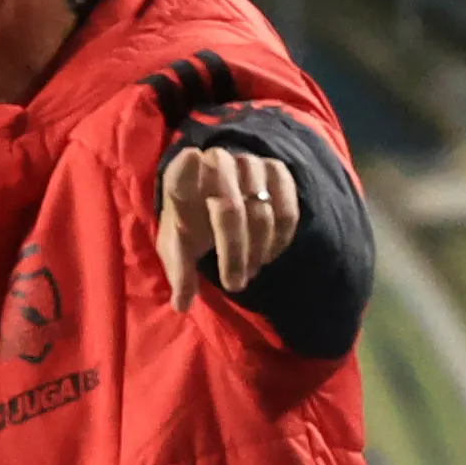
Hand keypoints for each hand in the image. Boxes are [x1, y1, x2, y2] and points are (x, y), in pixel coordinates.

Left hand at [158, 146, 298, 308]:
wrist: (218, 202)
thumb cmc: (192, 226)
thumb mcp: (180, 250)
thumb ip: (179, 274)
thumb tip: (181, 305)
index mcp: (180, 180)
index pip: (180, 173)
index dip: (185, 167)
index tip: (191, 159)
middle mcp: (214, 163)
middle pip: (230, 208)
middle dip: (234, 253)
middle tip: (234, 285)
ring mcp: (247, 163)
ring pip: (261, 212)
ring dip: (257, 251)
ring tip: (249, 274)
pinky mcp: (276, 170)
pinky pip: (286, 208)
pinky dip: (280, 238)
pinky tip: (269, 257)